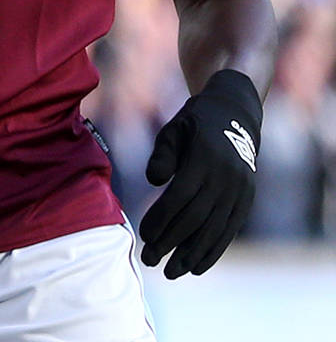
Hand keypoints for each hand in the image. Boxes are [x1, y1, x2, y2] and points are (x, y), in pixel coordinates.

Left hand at [139, 68, 261, 277]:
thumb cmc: (194, 123)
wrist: (237, 116)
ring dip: (192, 254)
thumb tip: (154, 181)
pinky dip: (213, 250)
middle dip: (171, 242)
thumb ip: (162, 155)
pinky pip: (229, 230)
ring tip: (172, 273)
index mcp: (205, 159)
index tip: (143, 235)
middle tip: (149, 260)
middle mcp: (226, 178)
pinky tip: (197, 267)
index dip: (162, 219)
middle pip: (196, 218)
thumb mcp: (173, 129)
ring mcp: (240, 190)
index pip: (180, 197)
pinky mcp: (246, 199)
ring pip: (215, 229)